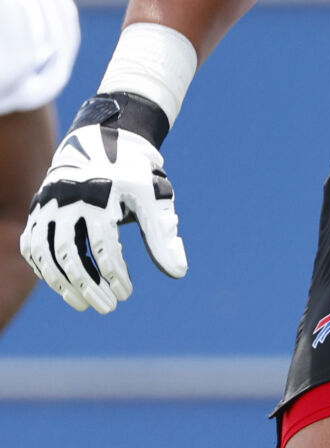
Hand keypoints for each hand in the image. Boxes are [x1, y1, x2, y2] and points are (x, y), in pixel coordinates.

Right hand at [20, 108, 185, 313]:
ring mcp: (47, 205)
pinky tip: (62, 285)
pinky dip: (43, 268)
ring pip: (46, 253)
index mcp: (99, 196)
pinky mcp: (37, 210)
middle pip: (71, 254)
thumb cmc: (133, 176)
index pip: (104, 246)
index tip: (126, 293)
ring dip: (63, 284)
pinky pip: (32, 246)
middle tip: (108, 307)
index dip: (115, 274)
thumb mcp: (152, 199)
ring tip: (84, 304)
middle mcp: (67, 200)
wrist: (100, 140)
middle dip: (89, 286)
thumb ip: (162, 236)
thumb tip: (178, 273)